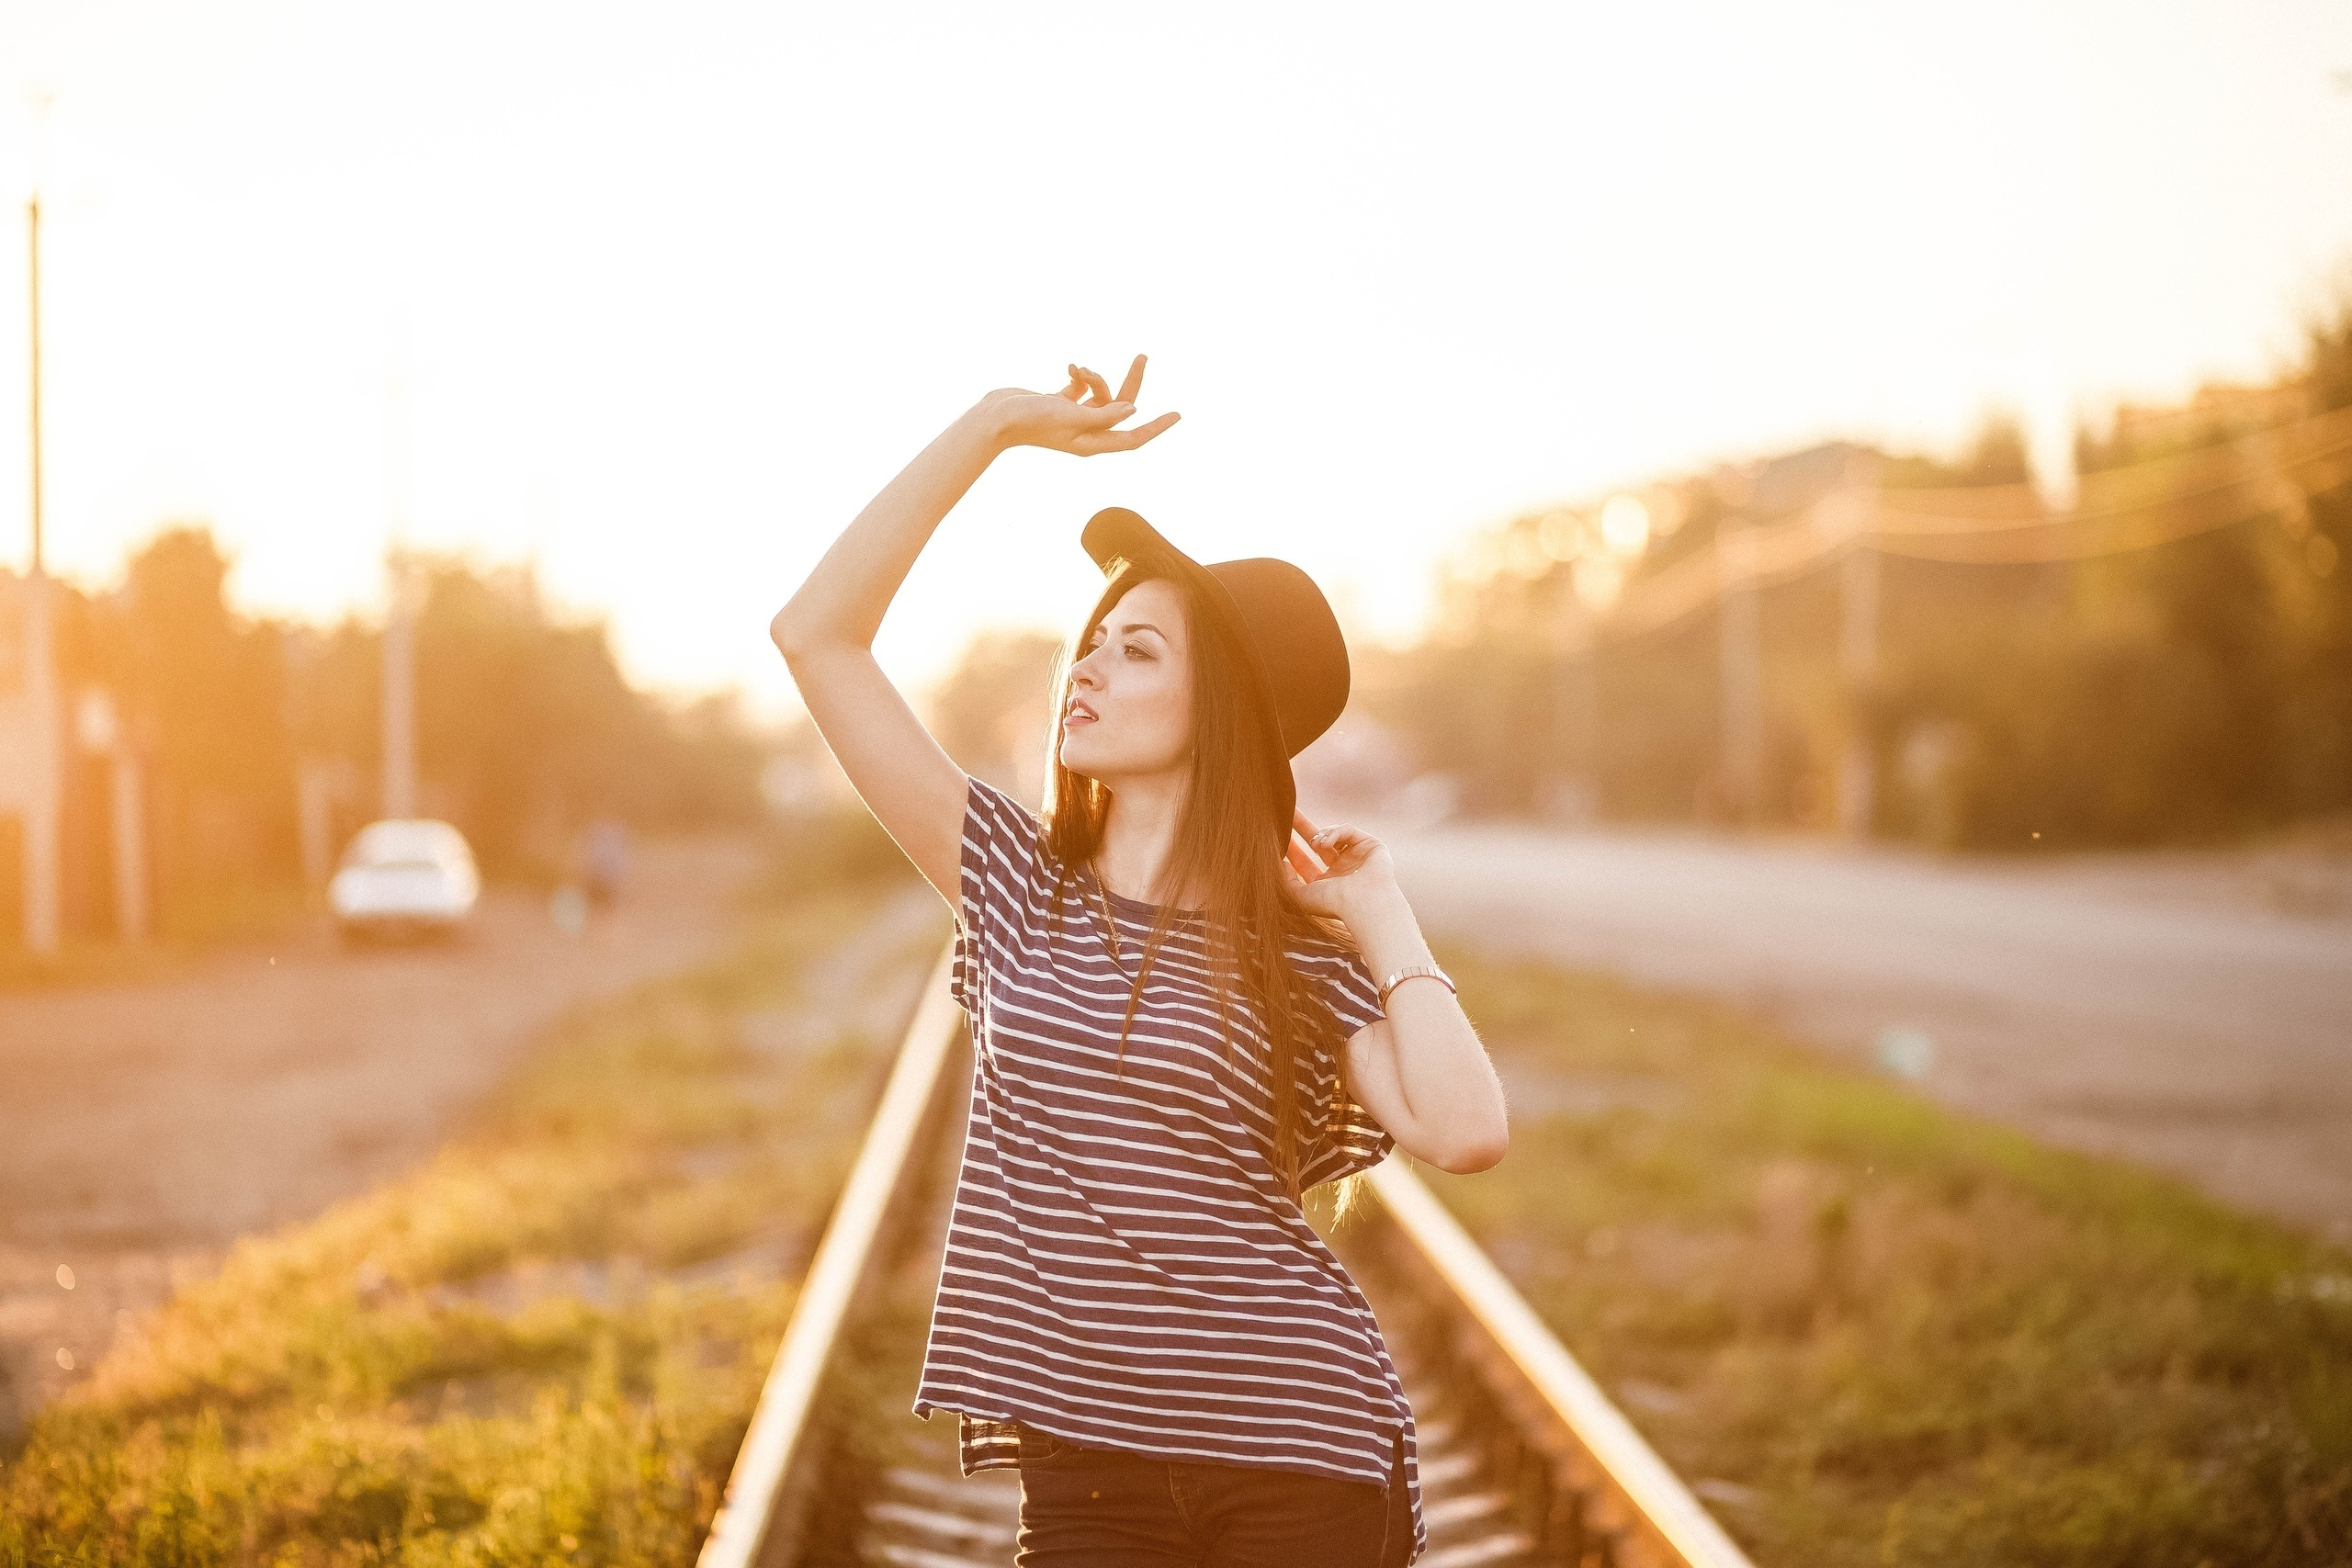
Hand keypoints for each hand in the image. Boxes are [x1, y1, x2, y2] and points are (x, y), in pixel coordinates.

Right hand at [977, 355, 1180, 455]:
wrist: (995, 417)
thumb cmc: (1031, 419)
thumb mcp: (1071, 415)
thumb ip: (1103, 414)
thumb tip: (1131, 410)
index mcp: (1091, 443)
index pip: (1132, 437)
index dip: (1156, 427)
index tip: (1177, 415)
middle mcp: (1085, 433)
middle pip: (1119, 407)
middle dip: (1130, 381)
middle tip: (1143, 356)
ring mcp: (1073, 418)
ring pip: (1099, 394)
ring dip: (1093, 376)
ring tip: (1078, 369)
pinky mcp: (1060, 404)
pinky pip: (1081, 388)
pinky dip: (1080, 376)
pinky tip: (1070, 368)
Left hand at [1281, 810, 1399, 924]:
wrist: (1362, 902)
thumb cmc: (1333, 903)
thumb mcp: (1301, 896)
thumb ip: (1287, 882)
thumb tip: (1282, 864)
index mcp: (1328, 883)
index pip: (1306, 862)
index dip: (1293, 850)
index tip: (1279, 836)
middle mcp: (1344, 870)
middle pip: (1319, 842)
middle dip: (1303, 828)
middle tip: (1289, 814)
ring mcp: (1358, 857)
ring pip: (1334, 834)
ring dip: (1320, 835)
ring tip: (1316, 844)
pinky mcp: (1371, 845)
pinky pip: (1348, 830)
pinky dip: (1335, 832)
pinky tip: (1326, 843)